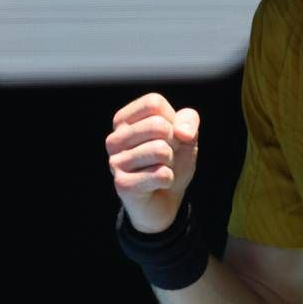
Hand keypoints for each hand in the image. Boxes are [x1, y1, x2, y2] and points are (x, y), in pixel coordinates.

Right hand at [106, 92, 200, 233]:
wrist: (165, 200)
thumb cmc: (172, 161)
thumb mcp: (185, 135)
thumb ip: (188, 120)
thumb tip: (182, 132)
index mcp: (124, 120)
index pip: (153, 104)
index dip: (171, 120)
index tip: (169, 136)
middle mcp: (114, 139)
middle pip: (158, 125)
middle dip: (174, 143)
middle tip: (167, 157)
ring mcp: (115, 162)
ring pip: (161, 150)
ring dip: (171, 163)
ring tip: (161, 169)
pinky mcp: (122, 184)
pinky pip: (161, 174)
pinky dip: (169, 180)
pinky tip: (158, 184)